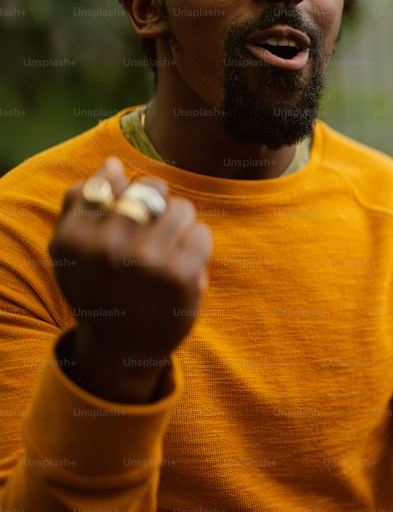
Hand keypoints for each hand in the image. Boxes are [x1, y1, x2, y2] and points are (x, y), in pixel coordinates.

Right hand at [48, 157, 211, 402]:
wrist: (122, 347)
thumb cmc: (99, 288)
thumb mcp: (73, 250)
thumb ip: (84, 202)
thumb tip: (113, 164)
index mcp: (76, 237)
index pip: (114, 182)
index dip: (128, 197)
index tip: (127, 224)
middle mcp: (109, 246)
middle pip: (153, 189)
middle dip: (158, 207)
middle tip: (152, 237)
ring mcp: (147, 261)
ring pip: (181, 208)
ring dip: (180, 227)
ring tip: (167, 252)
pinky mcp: (181, 276)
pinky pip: (202, 232)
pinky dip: (197, 246)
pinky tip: (182, 267)